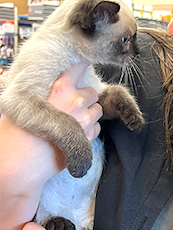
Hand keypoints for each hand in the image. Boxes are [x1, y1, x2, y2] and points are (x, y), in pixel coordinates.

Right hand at [0, 64, 101, 229]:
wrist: (21, 164)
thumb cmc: (17, 133)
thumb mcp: (25, 102)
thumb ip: (44, 90)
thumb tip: (56, 85)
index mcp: (59, 88)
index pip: (79, 67)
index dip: (82, 67)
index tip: (83, 65)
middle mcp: (76, 101)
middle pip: (92, 92)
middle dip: (84, 99)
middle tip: (69, 109)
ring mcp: (85, 120)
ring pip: (98, 110)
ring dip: (89, 115)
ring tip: (71, 124)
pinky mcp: (89, 138)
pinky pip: (98, 128)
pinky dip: (90, 130)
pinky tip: (73, 135)